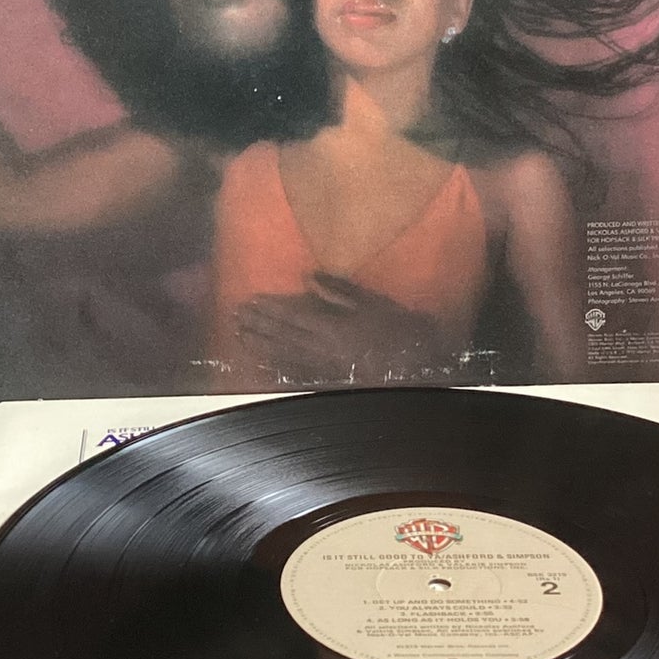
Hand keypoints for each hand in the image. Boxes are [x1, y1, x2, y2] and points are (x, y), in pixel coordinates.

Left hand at [233, 274, 456, 383]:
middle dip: (257, 327)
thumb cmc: (401, 328)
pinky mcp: (332, 380)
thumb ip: (340, 290)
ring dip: (261, 346)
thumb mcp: (373, 301)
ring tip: (240, 337)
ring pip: (285, 356)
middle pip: (283, 337)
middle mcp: (324, 350)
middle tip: (235, 318)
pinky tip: (265, 364)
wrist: (423, 364)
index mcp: (333, 327)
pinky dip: (279, 368)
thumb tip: (310, 278)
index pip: (292, 316)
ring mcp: (326, 368)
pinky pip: (299, 374)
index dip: (268, 310)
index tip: (248, 302)